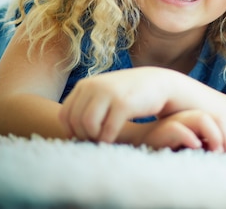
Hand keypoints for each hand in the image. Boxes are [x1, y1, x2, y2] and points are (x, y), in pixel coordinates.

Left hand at [59, 67, 174, 142]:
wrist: (160, 83)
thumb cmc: (130, 93)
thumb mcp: (104, 93)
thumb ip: (86, 105)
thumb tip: (69, 133)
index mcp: (86, 85)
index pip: (65, 115)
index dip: (72, 132)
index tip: (85, 138)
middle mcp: (94, 87)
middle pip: (75, 122)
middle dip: (84, 137)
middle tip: (97, 141)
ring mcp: (109, 94)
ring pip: (88, 126)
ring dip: (95, 138)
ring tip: (104, 140)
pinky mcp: (124, 104)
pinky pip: (107, 130)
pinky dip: (108, 140)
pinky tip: (114, 140)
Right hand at [140, 110, 225, 151]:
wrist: (141, 144)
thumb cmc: (171, 147)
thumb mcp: (195, 146)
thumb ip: (210, 145)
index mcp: (200, 119)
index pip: (222, 120)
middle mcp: (190, 117)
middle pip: (216, 118)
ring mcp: (177, 121)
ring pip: (201, 118)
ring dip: (213, 135)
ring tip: (215, 151)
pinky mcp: (162, 130)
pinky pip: (178, 128)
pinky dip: (189, 137)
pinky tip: (195, 147)